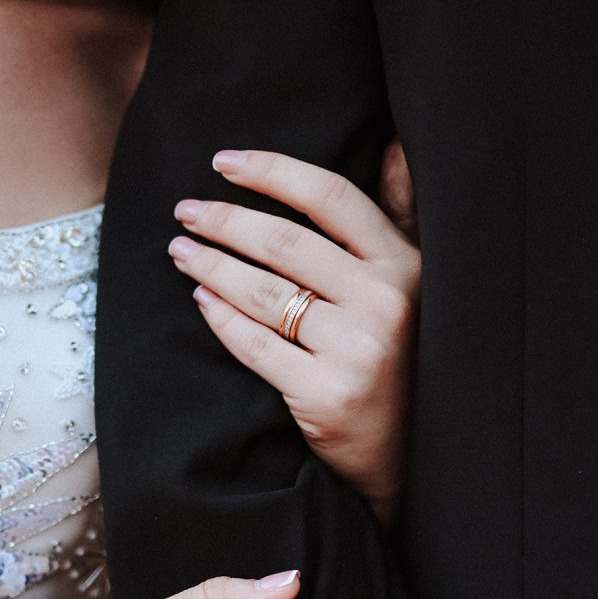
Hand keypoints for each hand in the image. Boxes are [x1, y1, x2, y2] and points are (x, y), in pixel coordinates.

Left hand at [169, 144, 420, 524]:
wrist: (411, 454)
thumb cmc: (404, 356)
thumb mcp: (416, 284)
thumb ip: (401, 216)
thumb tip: (396, 144)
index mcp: (406, 264)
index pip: (330, 197)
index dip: (271, 172)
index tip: (222, 162)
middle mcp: (384, 302)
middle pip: (285, 242)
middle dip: (224, 220)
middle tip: (185, 211)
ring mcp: (357, 350)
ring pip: (263, 292)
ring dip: (211, 264)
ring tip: (181, 251)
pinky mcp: (326, 395)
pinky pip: (255, 344)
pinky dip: (220, 316)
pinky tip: (201, 298)